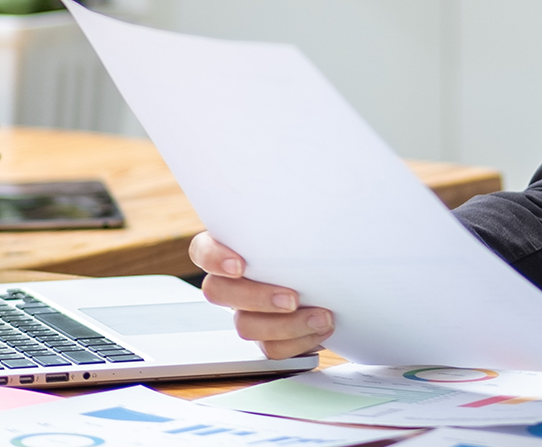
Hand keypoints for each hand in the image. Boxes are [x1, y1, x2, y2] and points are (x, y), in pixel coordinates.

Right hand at [189, 232, 333, 358]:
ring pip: (245, 326)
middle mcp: (234, 283)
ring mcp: (247, 313)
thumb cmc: (319, 247)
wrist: (340, 282)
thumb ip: (294, 219)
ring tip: (322, 316)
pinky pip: (270, 348)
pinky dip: (298, 342)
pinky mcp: (266, 338)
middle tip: (292, 298)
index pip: (202, 250)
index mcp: (234, 249)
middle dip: (256, 297)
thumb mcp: (305, 228)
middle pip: (218, 293)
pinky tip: (321, 328)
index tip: (239, 265)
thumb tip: (308, 192)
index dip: (214, 259)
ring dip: (286, 325)